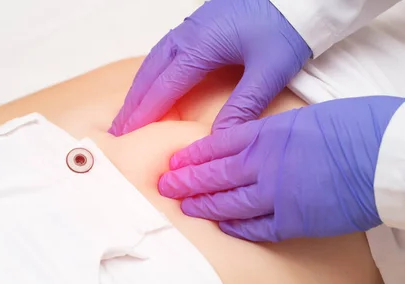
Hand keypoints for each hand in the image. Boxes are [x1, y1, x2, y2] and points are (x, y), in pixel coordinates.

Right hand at [109, 0, 310, 135]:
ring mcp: (194, 26)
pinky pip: (168, 50)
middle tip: (118, 127)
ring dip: (142, 86)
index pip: (164, 87)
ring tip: (132, 109)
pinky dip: (155, 71)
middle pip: (151, 72)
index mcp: (201, 46)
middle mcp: (190, 34)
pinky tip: (157, 81)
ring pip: (156, 59)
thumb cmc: (286, 26)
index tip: (126, 135)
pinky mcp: (203, 23)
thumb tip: (219, 139)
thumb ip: (243, 106)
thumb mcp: (268, 71)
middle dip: (134, 102)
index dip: (144, 114)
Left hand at [158, 96, 404, 241]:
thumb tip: (258, 143)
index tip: (175, 163)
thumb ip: (277, 133)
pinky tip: (224, 229)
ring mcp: (280, 194)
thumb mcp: (309, 117)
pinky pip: (259, 228)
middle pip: (216, 175)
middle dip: (187, 182)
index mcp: (270, 133)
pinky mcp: (298, 220)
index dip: (193, 156)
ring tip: (185, 209)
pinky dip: (238, 229)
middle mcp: (267, 164)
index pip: (218, 145)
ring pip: (230, 203)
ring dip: (205, 206)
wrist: (393, 153)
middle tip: (165, 188)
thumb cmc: (360, 125)